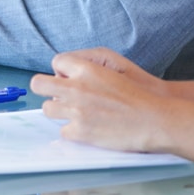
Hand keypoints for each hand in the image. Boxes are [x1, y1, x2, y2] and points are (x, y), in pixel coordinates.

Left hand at [31, 47, 171, 151]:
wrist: (154, 120)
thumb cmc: (139, 94)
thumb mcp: (114, 65)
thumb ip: (88, 65)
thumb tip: (69, 72)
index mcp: (86, 69)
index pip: (56, 62)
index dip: (62, 72)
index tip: (69, 79)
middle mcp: (76, 88)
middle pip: (39, 84)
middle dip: (46, 88)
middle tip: (56, 95)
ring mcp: (76, 111)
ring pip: (48, 109)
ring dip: (59, 111)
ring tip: (74, 113)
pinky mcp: (80, 132)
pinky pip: (63, 131)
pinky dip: (73, 131)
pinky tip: (87, 128)